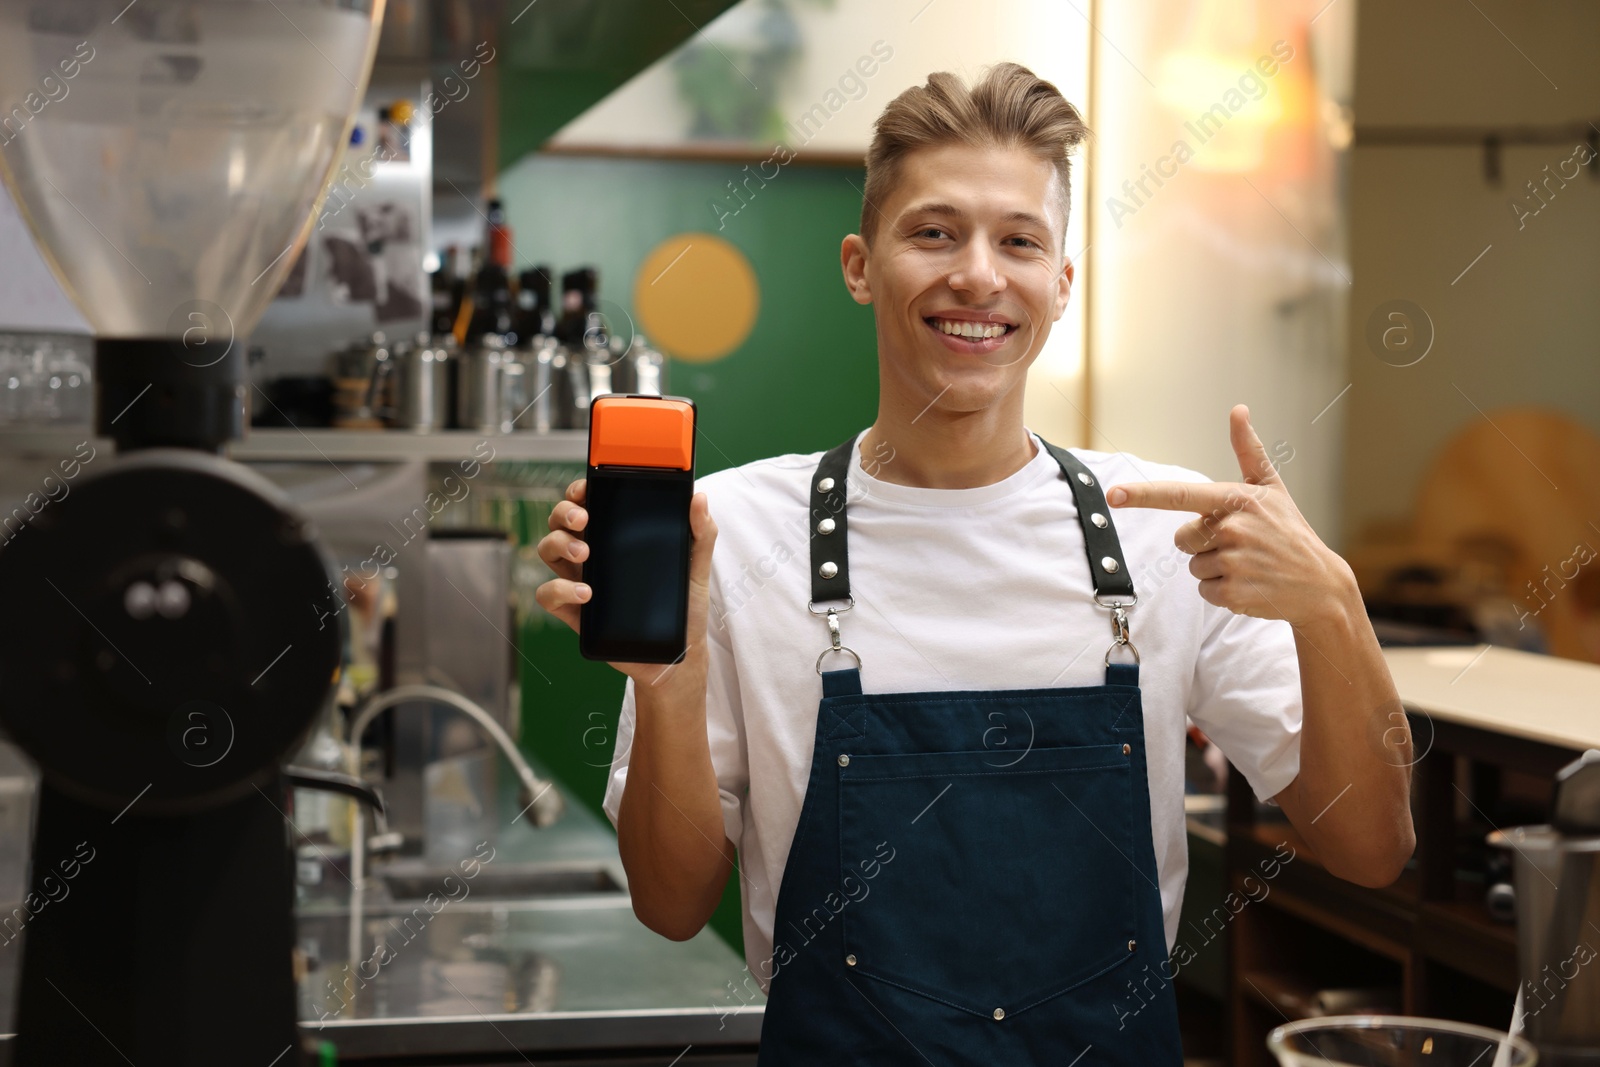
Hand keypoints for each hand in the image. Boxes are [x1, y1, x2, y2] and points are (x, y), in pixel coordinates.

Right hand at [533, 477, 718, 688]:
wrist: (678, 654)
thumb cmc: (683, 607)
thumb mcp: (696, 567)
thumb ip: (701, 532)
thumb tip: (699, 498)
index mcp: (615, 537)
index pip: (588, 503)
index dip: (579, 490)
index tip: (587, 488)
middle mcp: (593, 554)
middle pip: (559, 521)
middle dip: (564, 512)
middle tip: (583, 519)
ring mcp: (580, 581)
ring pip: (548, 550)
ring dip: (560, 544)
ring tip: (586, 553)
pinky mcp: (575, 612)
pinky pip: (547, 595)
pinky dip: (559, 590)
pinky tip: (586, 594)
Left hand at [1105, 405, 1354, 627]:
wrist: (1320, 584)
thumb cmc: (1290, 531)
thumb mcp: (1272, 489)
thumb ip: (1248, 451)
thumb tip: (1238, 409)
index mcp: (1236, 500)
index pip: (1181, 495)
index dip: (1143, 495)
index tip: (1114, 494)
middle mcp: (1233, 529)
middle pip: (1182, 538)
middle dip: (1202, 544)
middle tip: (1240, 545)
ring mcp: (1234, 562)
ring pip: (1193, 566)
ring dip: (1214, 569)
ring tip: (1249, 565)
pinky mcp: (1234, 592)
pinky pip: (1204, 590)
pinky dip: (1222, 591)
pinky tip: (1250, 584)